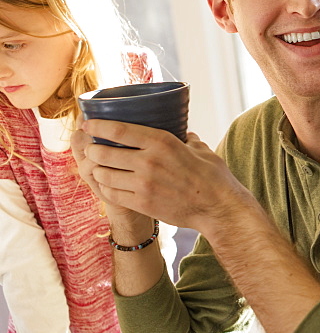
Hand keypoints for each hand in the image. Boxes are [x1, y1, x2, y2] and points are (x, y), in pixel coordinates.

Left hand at [72, 120, 251, 235]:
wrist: (218, 209)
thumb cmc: (213, 177)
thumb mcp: (201, 150)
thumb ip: (187, 140)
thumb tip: (184, 134)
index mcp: (163, 143)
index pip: (119, 130)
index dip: (98, 126)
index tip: (87, 124)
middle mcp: (149, 162)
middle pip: (103, 152)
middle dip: (92, 149)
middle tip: (91, 148)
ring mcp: (143, 185)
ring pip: (103, 174)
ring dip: (97, 169)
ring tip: (98, 167)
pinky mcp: (142, 204)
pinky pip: (111, 194)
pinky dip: (105, 187)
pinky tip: (107, 184)